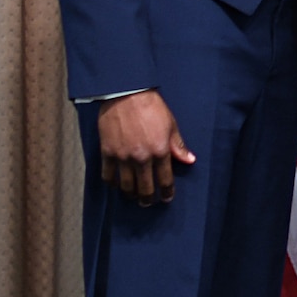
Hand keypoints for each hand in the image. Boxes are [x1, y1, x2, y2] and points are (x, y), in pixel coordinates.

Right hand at [98, 90, 194, 206]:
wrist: (126, 93)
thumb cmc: (150, 107)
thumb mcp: (171, 125)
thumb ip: (178, 146)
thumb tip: (189, 160)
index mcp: (160, 151)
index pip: (165, 180)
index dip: (166, 193)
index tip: (166, 198)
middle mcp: (142, 158)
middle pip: (145, 188)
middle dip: (147, 199)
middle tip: (147, 202)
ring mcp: (123, 156)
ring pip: (126, 186)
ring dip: (130, 194)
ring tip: (132, 196)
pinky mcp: (107, 152)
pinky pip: (108, 175)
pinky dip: (112, 183)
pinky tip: (115, 184)